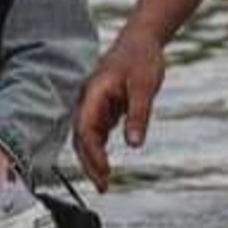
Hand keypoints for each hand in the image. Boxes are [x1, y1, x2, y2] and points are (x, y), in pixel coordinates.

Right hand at [73, 35, 166, 192]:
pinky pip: (97, 132)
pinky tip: (106, 164)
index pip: (85, 129)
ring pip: (88, 137)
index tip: (104, 172)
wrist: (142, 40)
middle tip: (103, 187)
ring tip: (104, 181)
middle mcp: (89, 99)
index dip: (92, 154)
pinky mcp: (103, 106)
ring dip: (94, 159)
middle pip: (82, 137)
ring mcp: (94, 103)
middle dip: (89, 163)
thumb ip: (138, 115)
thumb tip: (134, 144)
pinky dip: (99, 149)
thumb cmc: (141, 58)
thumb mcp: (145, 86)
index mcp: (94, 93)